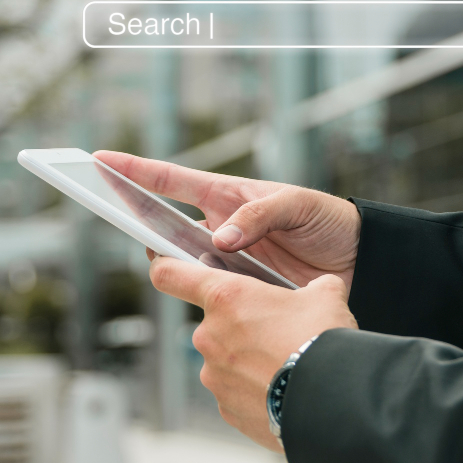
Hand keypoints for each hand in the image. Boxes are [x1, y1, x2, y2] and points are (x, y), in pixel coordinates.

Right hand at [93, 151, 361, 290]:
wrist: (361, 261)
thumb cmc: (328, 220)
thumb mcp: (297, 205)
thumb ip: (258, 216)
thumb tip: (219, 239)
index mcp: (228, 197)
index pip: (172, 181)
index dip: (136, 171)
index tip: (100, 159)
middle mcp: (220, 228)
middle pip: (167, 229)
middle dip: (141, 226)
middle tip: (119, 223)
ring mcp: (229, 261)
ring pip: (187, 267)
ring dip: (179, 270)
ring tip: (175, 269)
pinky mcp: (243, 291)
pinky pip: (215, 295)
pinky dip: (209, 299)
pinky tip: (213, 303)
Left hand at [149, 255, 357, 451]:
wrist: (332, 400)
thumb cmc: (322, 341)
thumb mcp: (325, 295)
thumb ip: (311, 285)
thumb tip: (322, 287)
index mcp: (226, 298)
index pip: (170, 275)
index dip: (164, 266)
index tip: (163, 264)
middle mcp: (210, 336)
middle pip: (214, 322)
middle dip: (240, 324)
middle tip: (276, 330)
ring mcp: (214, 376)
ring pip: (226, 358)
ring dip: (248, 358)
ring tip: (285, 363)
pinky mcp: (226, 409)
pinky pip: (236, 390)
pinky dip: (255, 388)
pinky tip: (283, 387)